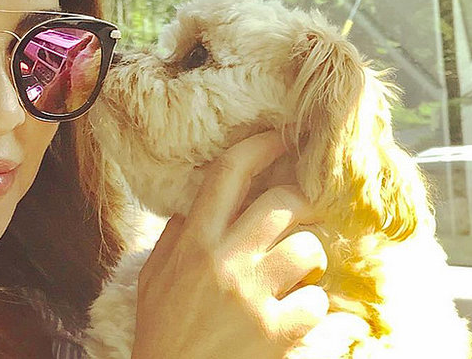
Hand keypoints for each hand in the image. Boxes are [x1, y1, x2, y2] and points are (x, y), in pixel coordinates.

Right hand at [132, 131, 327, 358]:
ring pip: (308, 248)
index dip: (258, 147)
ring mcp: (253, 296)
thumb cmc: (162, 329)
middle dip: (301, 199)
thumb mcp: (153, 277)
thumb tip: (193, 202)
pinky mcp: (278, 332)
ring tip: (298, 272)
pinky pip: (318, 301)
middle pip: (283, 202)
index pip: (228, 175)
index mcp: (193, 242)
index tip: (277, 138)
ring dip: (309, 256)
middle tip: (303, 209)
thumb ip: (174, 236)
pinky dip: (313, 306)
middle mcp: (225, 261)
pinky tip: (296, 313)